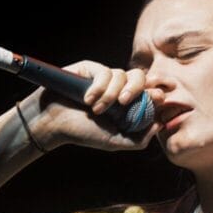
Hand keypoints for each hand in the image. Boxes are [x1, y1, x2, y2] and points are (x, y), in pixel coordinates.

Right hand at [21, 60, 161, 151]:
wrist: (53, 123)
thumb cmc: (83, 133)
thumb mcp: (115, 142)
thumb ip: (139, 139)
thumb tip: (160, 124)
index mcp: (129, 105)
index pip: (149, 92)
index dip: (156, 91)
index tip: (159, 97)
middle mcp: (119, 89)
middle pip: (140, 77)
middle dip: (137, 89)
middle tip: (124, 103)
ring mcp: (105, 78)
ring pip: (122, 75)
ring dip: (110, 94)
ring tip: (96, 110)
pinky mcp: (91, 69)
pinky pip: (105, 72)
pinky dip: (99, 87)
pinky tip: (88, 100)